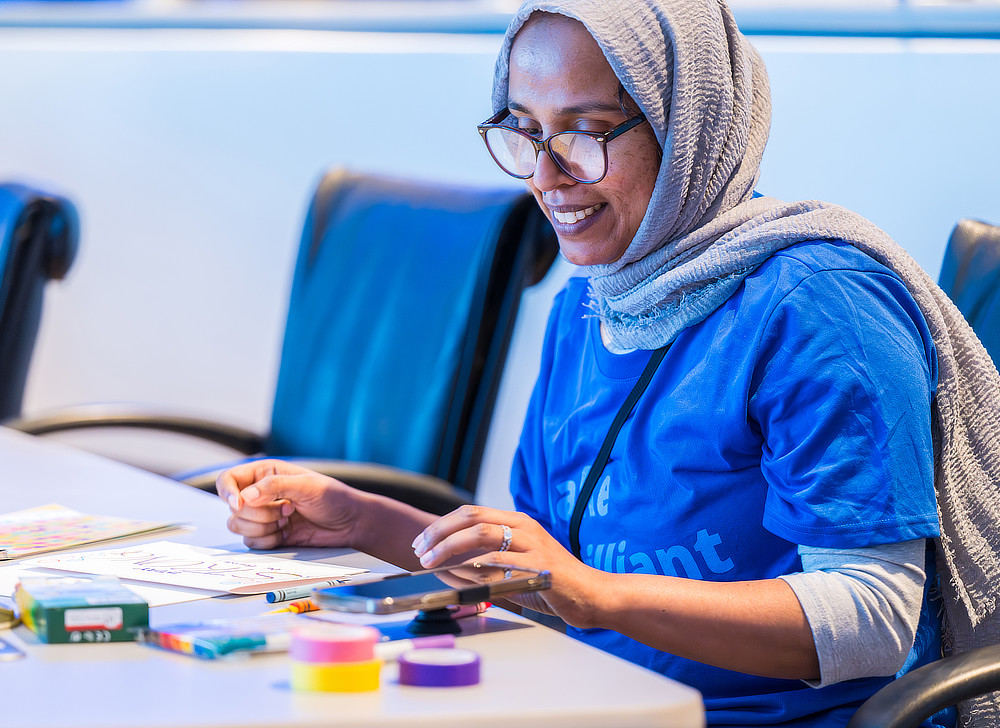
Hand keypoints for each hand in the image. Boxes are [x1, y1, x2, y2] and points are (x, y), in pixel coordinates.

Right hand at [216, 459, 361, 549]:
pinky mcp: (268, 535)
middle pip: (233, 508)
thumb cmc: (333, 498)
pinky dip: (267, 541)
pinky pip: (251, 542)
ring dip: (263, 527)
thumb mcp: (306, 486)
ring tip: (288, 519)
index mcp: (265, 473)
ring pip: (238, 526)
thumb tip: (244, 497)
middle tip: (287, 509)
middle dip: (259, 513)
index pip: (228, 480)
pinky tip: (286, 534)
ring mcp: (263, 516)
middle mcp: (259, 494)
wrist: (350, 524)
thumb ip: (274, 487)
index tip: (239, 504)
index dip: (227, 492)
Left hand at [410, 505, 608, 627]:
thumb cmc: (552, 583)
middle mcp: (524, 526)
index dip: (442, 524)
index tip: (422, 541)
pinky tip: (458, 575)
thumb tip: (451, 566)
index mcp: (517, 521)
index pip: (471, 512)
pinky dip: (474, 567)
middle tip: (421, 550)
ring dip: (450, 548)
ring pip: (482, 534)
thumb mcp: (518, 563)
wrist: (590, 594)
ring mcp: (532, 544)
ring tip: (431, 563)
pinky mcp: (539, 565)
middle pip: (472, 517)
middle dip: (440, 532)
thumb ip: (490, 560)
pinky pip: (498, 562)